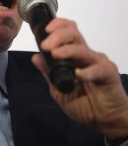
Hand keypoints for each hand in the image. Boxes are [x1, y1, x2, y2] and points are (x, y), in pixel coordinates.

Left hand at [32, 18, 127, 138]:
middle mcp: (86, 55)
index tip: (44, 30)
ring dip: (67, 50)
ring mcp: (98, 63)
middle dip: (58, 36)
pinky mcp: (109, 74)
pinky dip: (87, 71)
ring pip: (83, 49)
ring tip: (55, 54)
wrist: (104, 120)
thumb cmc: (83, 103)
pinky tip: (78, 74)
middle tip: (45, 45)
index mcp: (73, 55)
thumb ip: (48, 73)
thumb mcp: (58, 89)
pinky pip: (98, 69)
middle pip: (74, 34)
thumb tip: (35, 57)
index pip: (67, 32)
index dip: (57, 26)